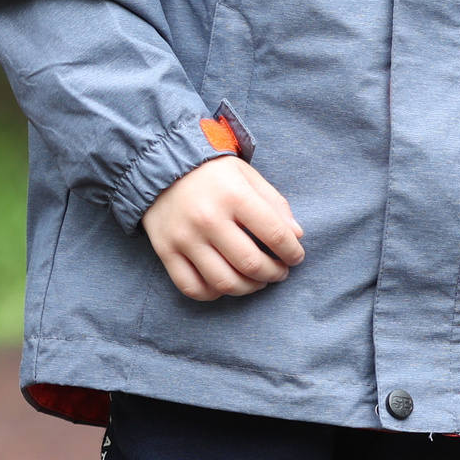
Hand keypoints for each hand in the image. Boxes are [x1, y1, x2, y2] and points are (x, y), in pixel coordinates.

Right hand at [142, 156, 305, 300]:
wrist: (162, 165)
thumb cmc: (213, 172)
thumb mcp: (248, 176)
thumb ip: (275, 204)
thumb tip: (297, 235)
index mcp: (235, 196)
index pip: (274, 234)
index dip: (292, 252)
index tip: (296, 257)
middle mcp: (209, 219)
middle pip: (250, 264)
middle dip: (273, 274)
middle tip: (280, 272)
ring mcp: (185, 238)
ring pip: (223, 282)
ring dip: (248, 288)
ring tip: (257, 282)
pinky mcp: (166, 251)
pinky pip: (191, 287)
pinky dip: (213, 294)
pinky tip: (225, 285)